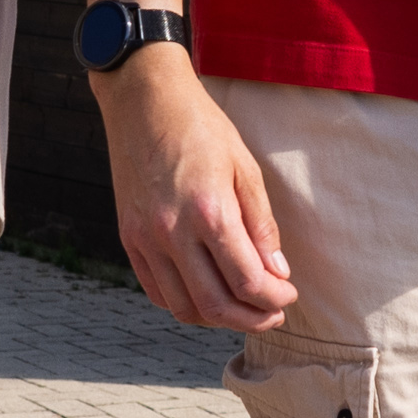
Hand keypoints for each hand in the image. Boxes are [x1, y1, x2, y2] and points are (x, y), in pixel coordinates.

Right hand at [101, 54, 300, 333]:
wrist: (143, 99)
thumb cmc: (200, 126)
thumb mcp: (244, 166)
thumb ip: (261, 224)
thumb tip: (277, 273)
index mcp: (209, 210)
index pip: (246, 281)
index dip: (274, 298)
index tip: (289, 295)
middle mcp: (172, 231)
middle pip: (215, 304)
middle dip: (252, 318)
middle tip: (273, 313)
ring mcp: (145, 238)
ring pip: (182, 307)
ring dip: (218, 319)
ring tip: (242, 309)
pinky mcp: (129, 238)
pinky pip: (156, 291)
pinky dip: (184, 305)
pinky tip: (206, 296)